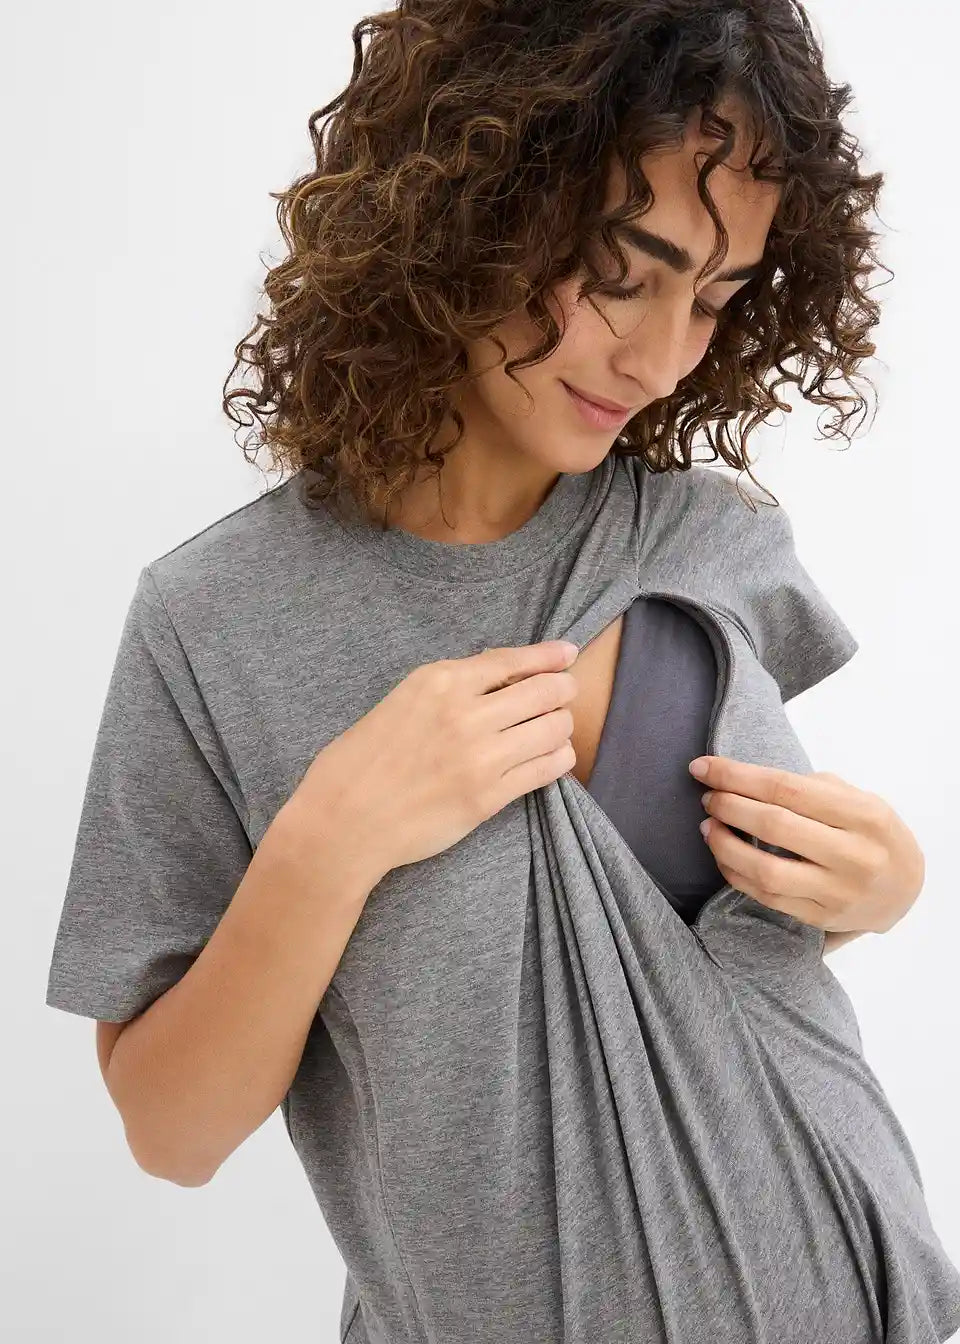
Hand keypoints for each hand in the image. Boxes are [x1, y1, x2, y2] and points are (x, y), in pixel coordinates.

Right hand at [287, 640, 580, 877]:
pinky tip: (554, 758)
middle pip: (544, 691)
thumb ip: (448, 687)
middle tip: (565, 693)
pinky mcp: (488, 796)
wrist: (344, 821)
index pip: (510, 660)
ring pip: (553, 729)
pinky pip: (546, 769)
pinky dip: (559, 759)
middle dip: (563, 689)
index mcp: (438, 681)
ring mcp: (480, 756)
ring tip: (555, 729)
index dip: (548, 656)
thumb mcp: (401, 700)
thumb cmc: (361, 761)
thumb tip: (500, 674)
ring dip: (562, 725)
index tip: (568, 654)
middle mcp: (464, 713)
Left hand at [688, 757, 924, 935]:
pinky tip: (723, 855)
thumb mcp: (858, 799)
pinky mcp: (821, 918)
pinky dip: (735, 874)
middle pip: (774, 826)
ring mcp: (838, 892)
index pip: (786, 789)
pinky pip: (767, 897)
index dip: (737, 776)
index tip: (703, 767)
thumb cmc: (871, 833)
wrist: (905, 889)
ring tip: (709, 826)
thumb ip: (811, 787)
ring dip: (725, 845)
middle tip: (708, 797)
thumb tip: (745, 779)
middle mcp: (854, 855)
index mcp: (864, 815)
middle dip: (729, 806)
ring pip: (766, 871)